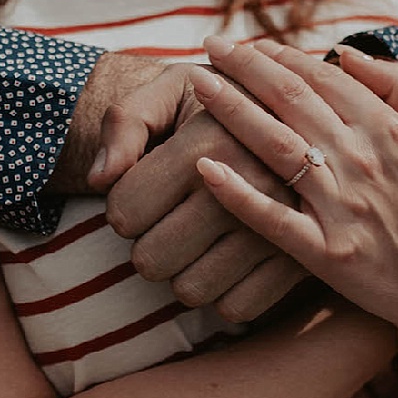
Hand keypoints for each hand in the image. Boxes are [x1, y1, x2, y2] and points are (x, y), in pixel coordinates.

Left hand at [104, 110, 309, 321]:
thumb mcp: (166, 90)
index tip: (145, 187)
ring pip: (190, 291)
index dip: (122, 205)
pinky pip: (236, 308)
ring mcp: (276, 229)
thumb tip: (99, 179)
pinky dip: (223, 292)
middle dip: (148, 242)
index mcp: (208, 143)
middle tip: (169, 216)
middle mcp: (247, 187)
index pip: (123, 214)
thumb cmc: (216, 106)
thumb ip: (124, 123)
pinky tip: (227, 258)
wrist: (294, 118)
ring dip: (182, 271)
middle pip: (151, 261)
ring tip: (198, 235)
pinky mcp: (298, 259)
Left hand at [191, 36, 397, 332]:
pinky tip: (204, 169)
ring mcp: (341, 206)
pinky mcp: (325, 252)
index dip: (281, 55)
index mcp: (388, 128)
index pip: (322, 76)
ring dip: (232, 109)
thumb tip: (348, 52)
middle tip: (210, 44)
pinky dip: (238, 194)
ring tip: (198, 83)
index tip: (249, 44)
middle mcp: (362, 160)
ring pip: (275, 146)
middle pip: (291, 99)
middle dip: (246, 66)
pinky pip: (272, 219)